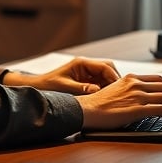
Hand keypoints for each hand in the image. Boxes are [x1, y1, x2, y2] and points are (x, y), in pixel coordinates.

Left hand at [3, 56, 120, 94]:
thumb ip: (82, 88)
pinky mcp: (87, 80)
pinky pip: (102, 83)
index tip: (120, 87)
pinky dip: (107, 90)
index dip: (114, 76)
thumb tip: (97, 90)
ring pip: (107, 76)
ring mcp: (88, 73)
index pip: (105, 66)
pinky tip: (109, 99)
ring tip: (117, 97)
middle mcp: (87, 66)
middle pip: (109, 69)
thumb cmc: (49, 85)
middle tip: (122, 93)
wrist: (40, 87)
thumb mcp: (65, 87)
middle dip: (116, 80)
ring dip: (112, 85)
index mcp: (82, 63)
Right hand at [78, 73, 161, 130]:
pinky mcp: (137, 108)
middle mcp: (136, 84)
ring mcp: (137, 95)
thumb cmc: (97, 105)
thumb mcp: (116, 92)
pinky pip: (161, 109)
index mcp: (131, 78)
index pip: (159, 80)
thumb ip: (130, 93)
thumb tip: (144, 102)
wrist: (85, 110)